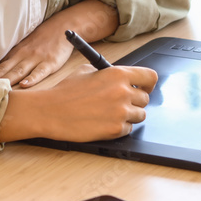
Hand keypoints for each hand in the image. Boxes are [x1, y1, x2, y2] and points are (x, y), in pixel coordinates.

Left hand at [0, 0, 119, 87]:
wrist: (64, 25)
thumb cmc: (44, 37)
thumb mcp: (26, 45)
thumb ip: (14, 58)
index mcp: (16, 53)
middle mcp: (23, 56)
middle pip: (5, 70)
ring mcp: (37, 59)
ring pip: (19, 71)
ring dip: (7, 81)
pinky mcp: (50, 62)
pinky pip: (40, 72)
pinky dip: (32, 79)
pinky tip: (25, 85)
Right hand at [0, 64, 157, 142]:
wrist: (50, 111)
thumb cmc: (65, 92)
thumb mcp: (88, 71)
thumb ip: (109, 74)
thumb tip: (122, 78)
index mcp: (117, 74)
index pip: (150, 77)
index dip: (148, 84)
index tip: (143, 88)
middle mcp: (123, 92)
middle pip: (145, 99)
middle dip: (135, 101)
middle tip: (121, 103)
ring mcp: (120, 112)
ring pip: (140, 115)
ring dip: (129, 115)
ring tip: (111, 114)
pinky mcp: (115, 130)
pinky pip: (128, 129)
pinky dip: (120, 128)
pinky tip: (105, 122)